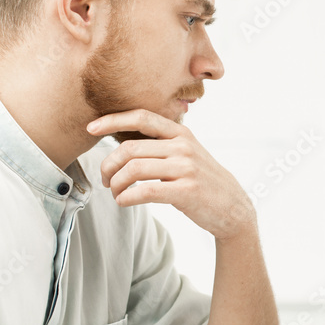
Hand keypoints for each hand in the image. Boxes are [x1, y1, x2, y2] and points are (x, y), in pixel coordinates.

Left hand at [87, 109, 255, 238]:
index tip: (91, 128)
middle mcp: (183, 147)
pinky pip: (144, 191)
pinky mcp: (185, 191)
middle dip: (108, 165)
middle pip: (130, 149)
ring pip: (133, 170)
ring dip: (115, 184)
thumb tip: (123, 144)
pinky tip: (123, 201)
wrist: (232, 207)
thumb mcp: (187, 154)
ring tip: (115, 192)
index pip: (141, 117)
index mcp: (181, 133)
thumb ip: (162, 145)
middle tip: (105, 179)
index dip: (112, 120)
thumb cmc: (202, 181)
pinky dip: (126, 197)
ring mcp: (185, 169)